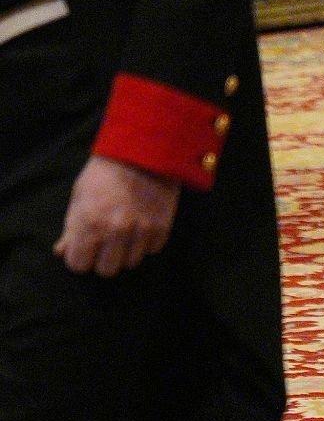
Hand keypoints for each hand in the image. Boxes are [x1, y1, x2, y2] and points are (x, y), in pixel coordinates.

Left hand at [55, 157, 179, 277]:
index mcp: (89, 223)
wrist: (143, 151)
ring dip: (127, 251)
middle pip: (107, 270)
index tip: (85, 247)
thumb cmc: (104, 173)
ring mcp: (141, 230)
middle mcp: (115, 231)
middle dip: (104, 259)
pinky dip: (147, 242)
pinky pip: (152, 249)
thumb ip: (71, 228)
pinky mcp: (163, 226)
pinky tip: (143, 225)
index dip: (81, 256)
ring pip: (131, 262)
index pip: (79, 265)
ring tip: (127, 232)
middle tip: (106, 243)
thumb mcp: (79, 197)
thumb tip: (62, 251)